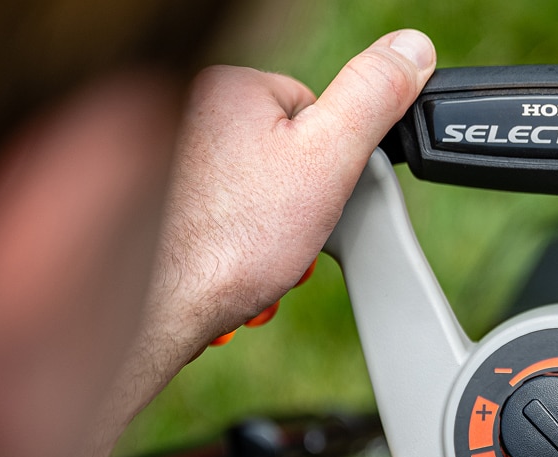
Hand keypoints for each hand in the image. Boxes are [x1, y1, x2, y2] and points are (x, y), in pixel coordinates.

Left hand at [40, 30, 436, 456]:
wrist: (157, 307)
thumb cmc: (234, 240)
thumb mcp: (328, 159)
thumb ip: (373, 98)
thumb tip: (412, 48)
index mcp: (228, 83)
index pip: (306, 109)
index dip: (324, 161)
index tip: (311, 198)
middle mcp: (179, 106)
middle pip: (271, 147)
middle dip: (286, 194)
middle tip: (279, 231)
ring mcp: (154, 153)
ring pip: (240, 183)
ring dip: (256, 221)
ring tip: (250, 252)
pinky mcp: (145, 199)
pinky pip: (206, 208)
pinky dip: (221, 237)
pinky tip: (221, 260)